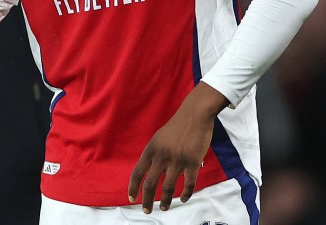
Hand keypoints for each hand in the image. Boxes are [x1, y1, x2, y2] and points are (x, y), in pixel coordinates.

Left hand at [127, 83, 227, 213]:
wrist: (195, 115)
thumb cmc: (177, 126)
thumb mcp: (159, 138)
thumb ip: (154, 154)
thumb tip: (150, 171)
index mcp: (151, 149)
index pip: (137, 172)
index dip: (133, 187)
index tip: (131, 198)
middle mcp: (162, 156)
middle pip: (150, 184)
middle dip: (146, 200)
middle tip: (146, 210)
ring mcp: (177, 160)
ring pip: (168, 187)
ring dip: (166, 201)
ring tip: (164, 207)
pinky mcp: (192, 162)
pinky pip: (188, 184)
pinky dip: (186, 194)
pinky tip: (184, 198)